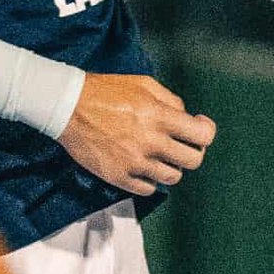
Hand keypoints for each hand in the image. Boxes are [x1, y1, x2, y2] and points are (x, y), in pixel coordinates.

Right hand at [62, 69, 216, 197]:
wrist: (68, 107)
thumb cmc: (106, 92)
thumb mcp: (145, 84)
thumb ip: (171, 101)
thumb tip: (186, 117)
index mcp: (160, 117)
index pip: (203, 136)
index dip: (205, 132)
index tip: (198, 127)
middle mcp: (151, 142)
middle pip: (193, 161)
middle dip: (192, 151)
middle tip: (181, 144)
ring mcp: (135, 163)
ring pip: (172, 178)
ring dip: (170, 166)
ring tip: (159, 155)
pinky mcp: (118, 177)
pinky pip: (147, 189)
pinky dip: (150, 180)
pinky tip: (143, 166)